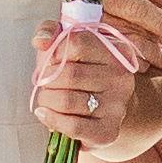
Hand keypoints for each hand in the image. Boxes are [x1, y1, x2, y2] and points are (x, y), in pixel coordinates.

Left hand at [30, 0, 161, 156]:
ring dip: (46, 99)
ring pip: (66, 100)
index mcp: (115, 51)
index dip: (54, 51)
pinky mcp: (108, 131)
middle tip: (45, 83)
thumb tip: (40, 41)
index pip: (76, 42)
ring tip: (46, 98)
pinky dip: (51, 120)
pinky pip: (72, 125)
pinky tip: (45, 114)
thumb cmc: (84, 73)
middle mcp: (121, 78)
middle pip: (68, 74)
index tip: (51, 60)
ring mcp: (117, 106)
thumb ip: (52, 32)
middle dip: (47, 80)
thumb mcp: (70, 46)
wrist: (108, 110)